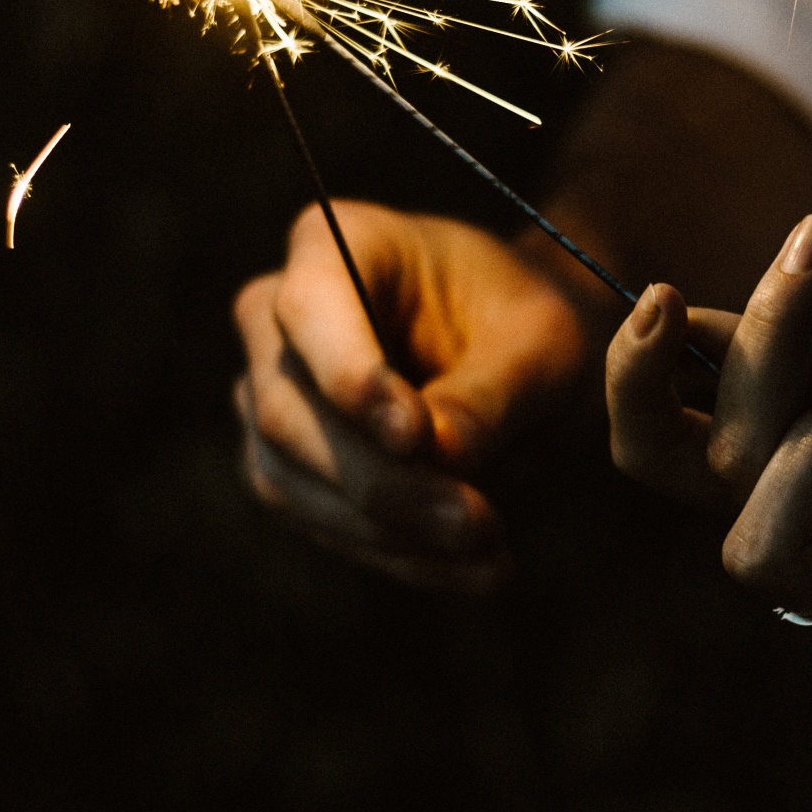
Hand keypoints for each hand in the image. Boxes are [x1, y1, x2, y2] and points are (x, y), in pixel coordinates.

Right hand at [233, 201, 589, 589]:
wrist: (527, 362)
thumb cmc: (530, 326)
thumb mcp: (544, 345)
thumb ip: (491, 392)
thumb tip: (439, 454)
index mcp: (335, 242)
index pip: (310, 308)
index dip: (350, 376)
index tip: (414, 435)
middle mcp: (276, 316)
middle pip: (287, 409)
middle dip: (382, 479)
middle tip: (477, 519)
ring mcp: (268, 397)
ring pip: (291, 481)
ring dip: (393, 531)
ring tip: (491, 547)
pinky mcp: (288, 469)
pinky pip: (324, 527)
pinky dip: (403, 556)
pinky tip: (479, 569)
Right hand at [607, 214, 811, 671]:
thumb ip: (786, 352)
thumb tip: (670, 321)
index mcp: (795, 467)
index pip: (663, 452)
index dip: (634, 386)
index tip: (661, 297)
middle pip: (685, 492)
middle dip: (732, 384)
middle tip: (805, 286)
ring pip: (753, 551)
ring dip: (804, 448)